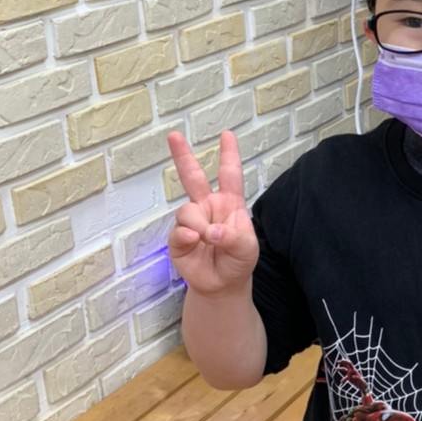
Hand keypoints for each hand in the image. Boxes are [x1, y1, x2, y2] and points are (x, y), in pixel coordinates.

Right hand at [167, 131, 258, 297]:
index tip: (226, 135)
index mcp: (229, 204)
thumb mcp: (247, 249)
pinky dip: (187, 236)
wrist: (222, 285)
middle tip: (173, 136)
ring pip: (186, 211)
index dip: (229, 154)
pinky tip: (195, 241)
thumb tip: (211, 232)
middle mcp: (208, 207)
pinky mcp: (178, 239)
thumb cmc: (238, 261)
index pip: (230, 175)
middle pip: (192, 177)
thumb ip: (233, 237)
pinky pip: (178, 231)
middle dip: (182, 156)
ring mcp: (192, 222)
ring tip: (208, 239)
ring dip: (199, 225)